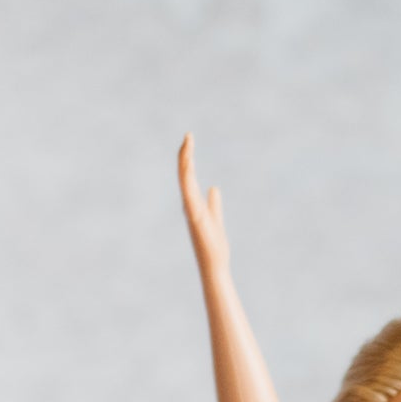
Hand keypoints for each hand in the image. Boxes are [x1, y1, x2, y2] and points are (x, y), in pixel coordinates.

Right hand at [179, 132, 229, 276]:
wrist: (214, 265)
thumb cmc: (214, 246)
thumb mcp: (215, 219)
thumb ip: (214, 204)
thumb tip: (213, 188)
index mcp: (194, 203)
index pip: (188, 176)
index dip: (188, 158)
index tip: (190, 140)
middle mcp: (189, 205)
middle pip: (185, 175)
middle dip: (185, 155)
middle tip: (188, 136)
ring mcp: (192, 211)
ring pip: (185, 182)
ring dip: (186, 163)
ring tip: (188, 146)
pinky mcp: (197, 219)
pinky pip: (190, 196)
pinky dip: (188, 182)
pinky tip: (189, 168)